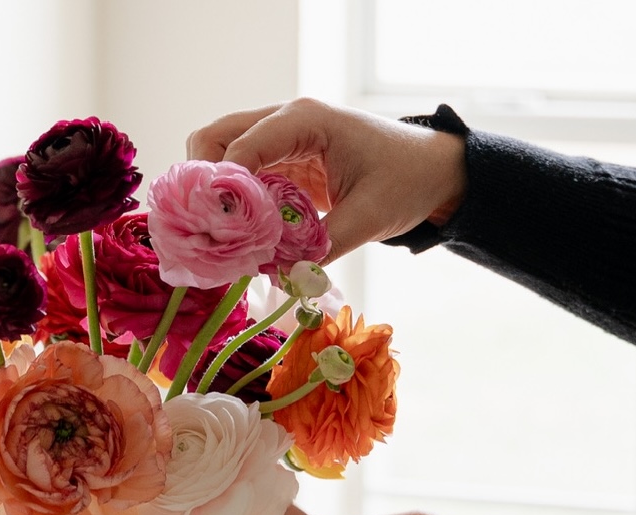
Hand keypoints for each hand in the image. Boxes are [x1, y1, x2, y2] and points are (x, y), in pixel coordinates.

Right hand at [187, 97, 466, 263]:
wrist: (433, 171)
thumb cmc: (408, 181)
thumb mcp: (370, 216)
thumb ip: (323, 246)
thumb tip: (280, 274)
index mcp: (306, 120)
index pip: (241, 145)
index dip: (219, 186)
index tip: (213, 229)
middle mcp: (285, 120)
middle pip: (214, 138)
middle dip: (201, 183)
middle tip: (208, 231)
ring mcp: (279, 139)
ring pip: (220, 155)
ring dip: (213, 194)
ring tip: (221, 237)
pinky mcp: (281, 162)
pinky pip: (240, 176)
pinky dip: (231, 203)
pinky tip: (239, 236)